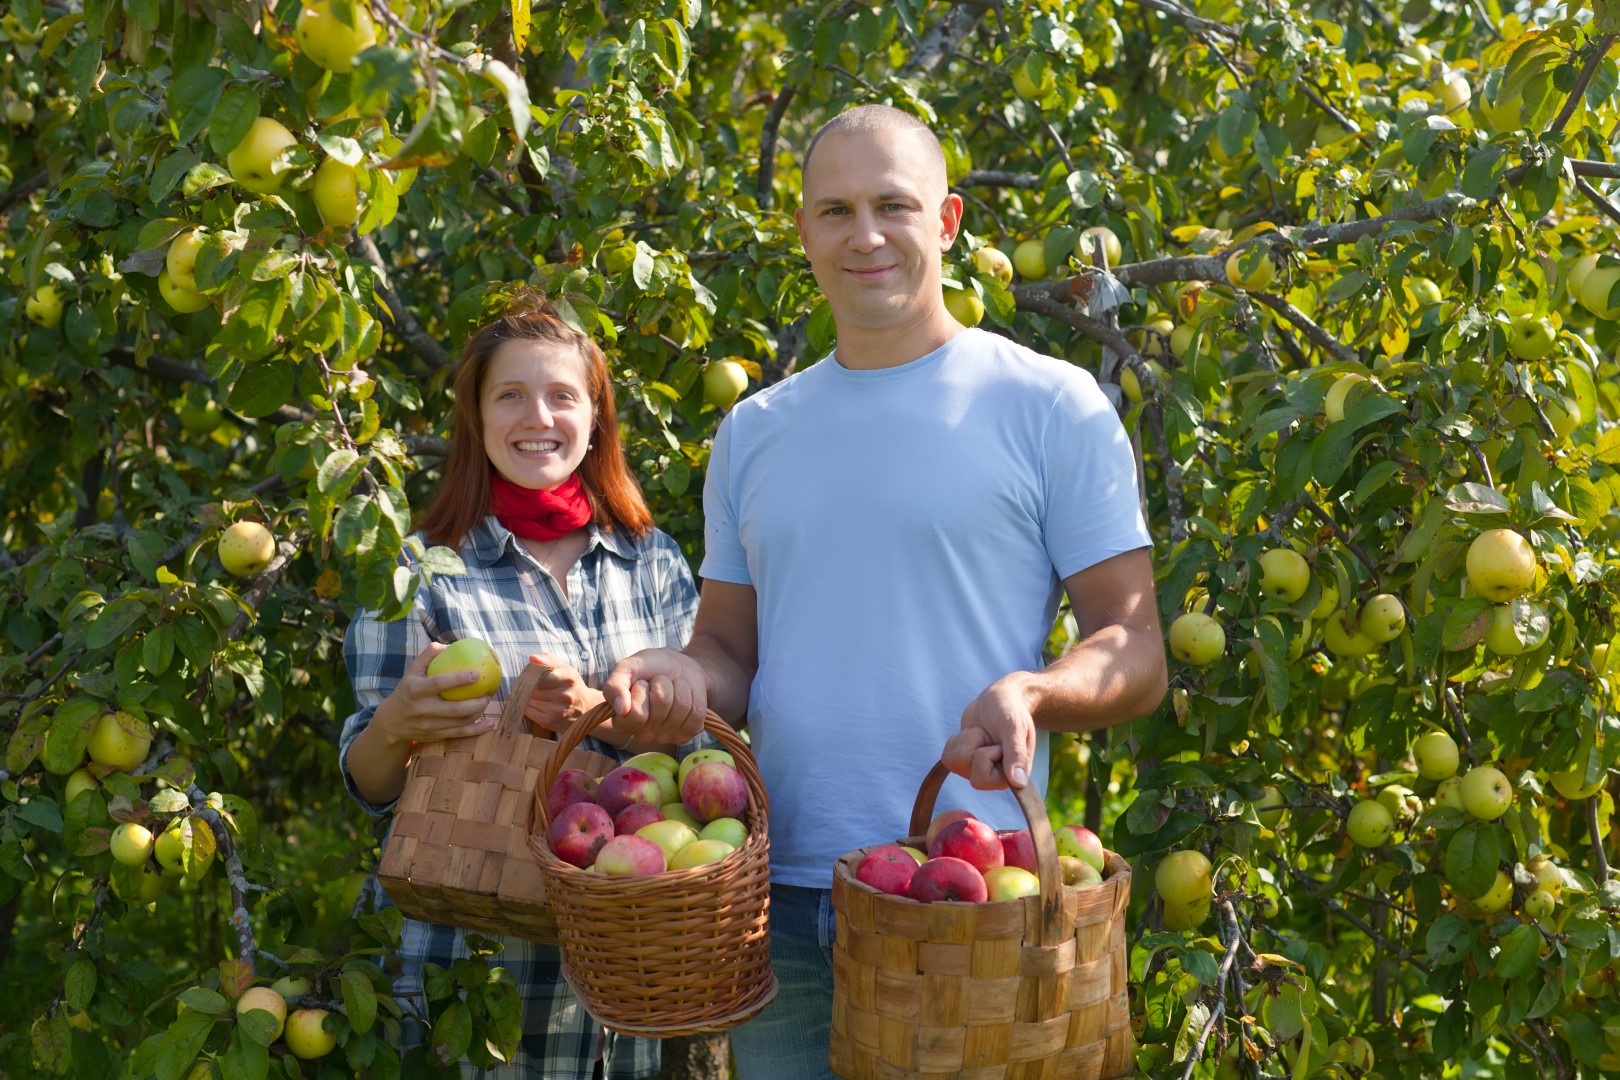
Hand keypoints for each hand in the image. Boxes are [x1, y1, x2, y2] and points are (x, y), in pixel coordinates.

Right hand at [369, 643, 495, 748]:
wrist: (391, 722)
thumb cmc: (407, 691)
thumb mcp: (412, 671)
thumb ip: (428, 656)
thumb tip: (448, 645)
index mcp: (415, 690)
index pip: (439, 684)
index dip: (459, 679)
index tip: (476, 674)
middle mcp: (422, 710)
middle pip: (454, 709)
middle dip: (475, 703)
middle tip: (487, 693)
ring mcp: (429, 726)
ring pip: (459, 723)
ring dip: (477, 713)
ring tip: (486, 702)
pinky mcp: (435, 736)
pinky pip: (459, 734)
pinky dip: (476, 730)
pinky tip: (489, 724)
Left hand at [521, 653, 602, 733]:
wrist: (587, 708)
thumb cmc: (572, 685)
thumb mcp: (564, 668)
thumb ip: (548, 660)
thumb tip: (532, 658)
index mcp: (568, 679)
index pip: (539, 676)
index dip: (530, 675)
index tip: (529, 675)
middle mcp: (565, 695)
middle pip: (533, 688)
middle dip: (527, 686)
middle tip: (529, 685)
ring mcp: (558, 710)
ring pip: (529, 700)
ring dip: (527, 697)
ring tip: (533, 695)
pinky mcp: (551, 722)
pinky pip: (529, 712)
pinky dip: (527, 707)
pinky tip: (533, 704)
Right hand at [602, 648, 707, 745]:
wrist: (679, 668)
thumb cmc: (650, 668)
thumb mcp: (628, 667)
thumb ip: (615, 685)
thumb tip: (622, 709)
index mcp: (622, 722)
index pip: (635, 713)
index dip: (641, 690)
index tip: (641, 683)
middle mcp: (643, 735)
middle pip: (662, 705)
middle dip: (663, 684)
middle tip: (658, 684)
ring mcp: (666, 737)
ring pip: (682, 706)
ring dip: (679, 687)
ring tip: (672, 688)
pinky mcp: (688, 734)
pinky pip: (697, 712)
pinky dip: (694, 696)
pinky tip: (685, 696)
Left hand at [942, 673, 1037, 789]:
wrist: (1000, 698)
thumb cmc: (1011, 710)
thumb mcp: (1015, 727)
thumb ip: (1016, 753)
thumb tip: (1019, 783)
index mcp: (1011, 775)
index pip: (982, 780)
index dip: (985, 757)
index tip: (998, 744)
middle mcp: (994, 777)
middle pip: (965, 769)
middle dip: (973, 746)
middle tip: (988, 735)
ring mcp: (977, 770)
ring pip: (954, 762)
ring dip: (966, 740)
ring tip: (982, 733)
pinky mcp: (964, 761)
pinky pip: (947, 756)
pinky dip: (958, 740)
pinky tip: (973, 734)